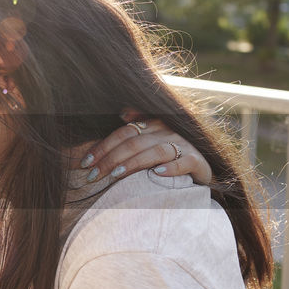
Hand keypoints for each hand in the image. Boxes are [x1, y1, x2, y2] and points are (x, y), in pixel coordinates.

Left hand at [80, 110, 211, 184]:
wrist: (203, 169)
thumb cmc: (171, 157)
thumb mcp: (153, 140)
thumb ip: (138, 127)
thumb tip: (122, 112)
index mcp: (154, 125)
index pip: (124, 133)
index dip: (103, 147)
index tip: (85, 163)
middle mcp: (167, 131)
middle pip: (134, 142)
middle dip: (111, 159)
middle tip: (93, 176)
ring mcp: (183, 145)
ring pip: (155, 151)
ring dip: (134, 163)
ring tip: (116, 175)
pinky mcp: (197, 160)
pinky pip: (184, 162)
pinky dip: (171, 168)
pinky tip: (157, 174)